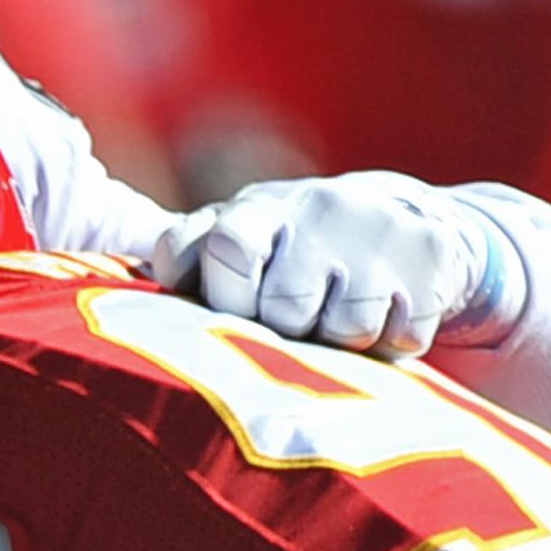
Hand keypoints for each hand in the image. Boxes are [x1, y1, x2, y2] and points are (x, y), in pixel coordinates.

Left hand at [156, 173, 519, 357]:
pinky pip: (400, 334)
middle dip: (288, 328)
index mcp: (257, 210)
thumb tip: (122, 286)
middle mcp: (315, 210)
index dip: (223, 292)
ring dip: (341, 340)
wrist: (406, 219)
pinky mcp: (429, 258)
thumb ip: (188, 256)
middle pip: (284, 307)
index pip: (221, 245)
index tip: (234, 309)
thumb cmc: (295, 249)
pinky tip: (389, 312)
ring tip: (342, 314)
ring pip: (343, 329)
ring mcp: (375, 232)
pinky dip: (393, 340)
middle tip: (296, 319)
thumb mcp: (243, 239)